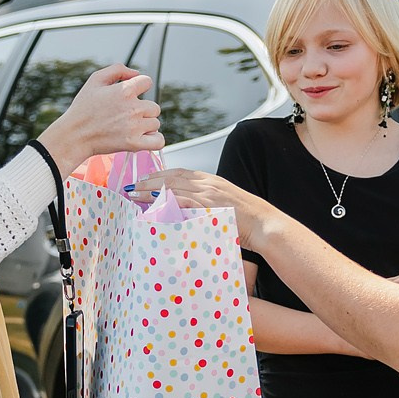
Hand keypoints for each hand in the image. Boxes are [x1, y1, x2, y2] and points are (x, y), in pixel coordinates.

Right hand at [39, 65, 161, 171]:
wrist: (74, 135)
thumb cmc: (83, 108)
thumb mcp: (95, 80)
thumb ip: (118, 70)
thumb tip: (136, 73)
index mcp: (124, 90)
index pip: (147, 82)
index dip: (139, 87)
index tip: (131, 95)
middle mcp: (133, 108)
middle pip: (154, 107)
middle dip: (143, 110)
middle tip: (127, 115)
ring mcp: (134, 127)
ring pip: (155, 123)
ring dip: (146, 125)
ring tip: (129, 127)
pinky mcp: (134, 144)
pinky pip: (158, 141)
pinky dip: (154, 140)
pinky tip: (143, 138)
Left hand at [131, 167, 279, 247]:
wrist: (263, 224)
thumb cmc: (246, 220)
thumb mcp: (224, 205)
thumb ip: (206, 203)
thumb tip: (189, 209)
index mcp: (212, 181)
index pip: (181, 173)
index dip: (162, 174)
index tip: (147, 179)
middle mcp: (208, 183)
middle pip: (173, 177)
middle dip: (151, 180)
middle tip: (134, 185)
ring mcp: (209, 193)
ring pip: (174, 187)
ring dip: (153, 189)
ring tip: (137, 193)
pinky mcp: (210, 206)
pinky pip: (183, 200)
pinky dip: (167, 200)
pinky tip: (154, 203)